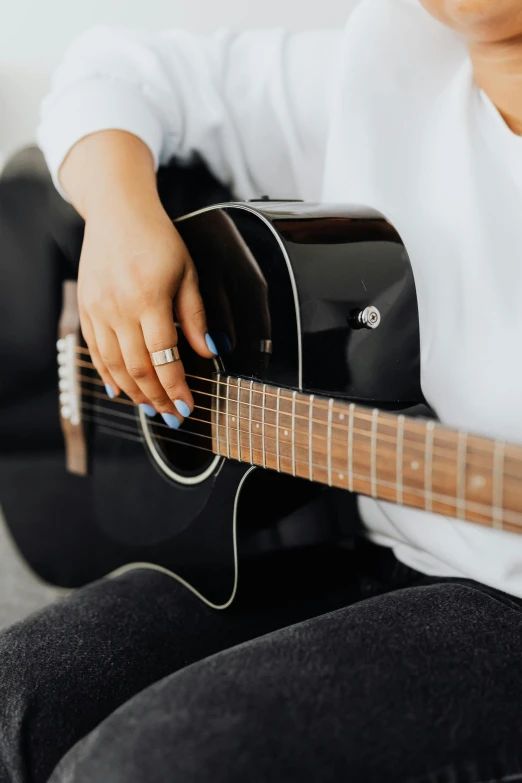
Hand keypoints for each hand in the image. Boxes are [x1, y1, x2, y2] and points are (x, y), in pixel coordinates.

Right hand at [78, 202, 215, 426]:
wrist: (117, 212)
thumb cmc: (157, 239)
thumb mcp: (187, 272)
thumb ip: (196, 315)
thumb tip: (210, 351)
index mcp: (149, 297)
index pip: (165, 356)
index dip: (176, 387)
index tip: (188, 406)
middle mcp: (119, 307)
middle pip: (138, 368)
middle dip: (157, 399)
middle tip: (172, 416)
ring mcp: (98, 310)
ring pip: (114, 366)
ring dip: (134, 394)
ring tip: (152, 409)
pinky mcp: (86, 309)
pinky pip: (95, 352)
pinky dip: (108, 376)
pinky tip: (121, 392)